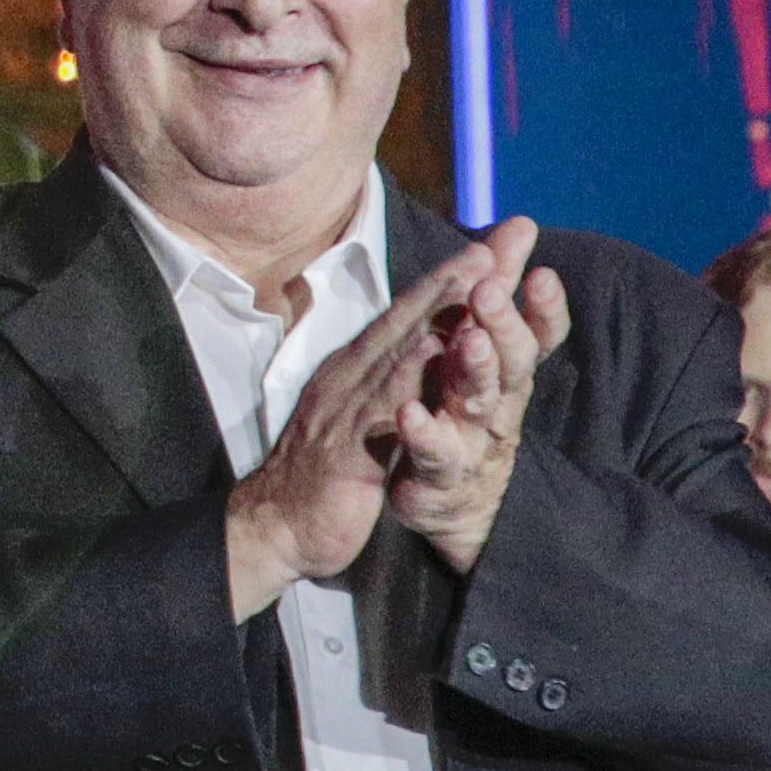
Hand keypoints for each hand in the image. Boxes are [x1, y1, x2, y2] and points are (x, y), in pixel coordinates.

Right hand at [222, 265, 472, 614]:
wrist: (274, 526)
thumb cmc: (320, 470)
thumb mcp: (355, 412)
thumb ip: (384, 376)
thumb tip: (422, 342)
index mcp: (357, 368)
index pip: (408, 317)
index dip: (449, 280)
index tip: (492, 246)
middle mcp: (351, 377)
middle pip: (409, 321)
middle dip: (454, 280)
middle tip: (496, 245)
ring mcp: (347, 411)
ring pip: (399, 354)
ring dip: (438, 315)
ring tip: (476, 282)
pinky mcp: (347, 454)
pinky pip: (380, 414)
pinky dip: (406, 381)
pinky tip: (433, 356)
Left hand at [380, 219, 564, 570]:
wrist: (448, 504)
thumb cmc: (465, 416)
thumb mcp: (483, 354)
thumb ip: (497, 292)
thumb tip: (519, 225)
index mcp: (506, 372)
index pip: (536, 336)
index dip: (544, 309)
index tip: (543, 274)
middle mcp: (497, 404)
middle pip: (511, 362)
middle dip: (503, 325)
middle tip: (490, 290)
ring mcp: (471, 442)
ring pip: (480, 404)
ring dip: (474, 369)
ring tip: (467, 340)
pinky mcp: (440, 476)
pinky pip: (434, 455)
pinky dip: (424, 434)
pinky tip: (411, 413)